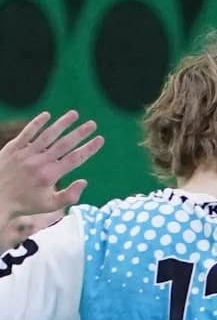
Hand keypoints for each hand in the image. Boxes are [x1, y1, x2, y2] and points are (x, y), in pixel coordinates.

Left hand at [0, 111, 103, 225]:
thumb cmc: (25, 204)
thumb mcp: (50, 206)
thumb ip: (70, 195)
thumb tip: (84, 182)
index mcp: (51, 175)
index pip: (75, 158)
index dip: (89, 148)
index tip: (100, 139)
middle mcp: (40, 162)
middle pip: (64, 143)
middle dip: (80, 133)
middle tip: (93, 124)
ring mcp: (26, 153)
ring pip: (48, 134)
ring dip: (62, 123)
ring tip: (74, 114)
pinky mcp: (13, 148)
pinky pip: (27, 133)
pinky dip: (37, 123)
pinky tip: (47, 115)